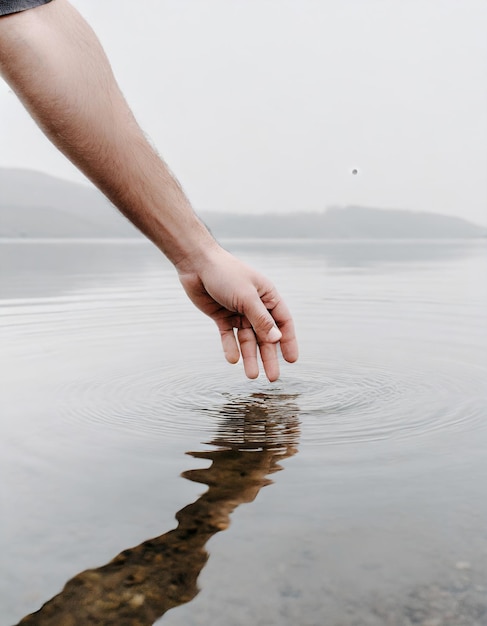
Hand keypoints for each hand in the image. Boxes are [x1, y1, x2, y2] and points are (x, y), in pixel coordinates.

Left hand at [177, 246, 297, 381]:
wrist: (197, 264)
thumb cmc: (226, 274)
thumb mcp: (246, 297)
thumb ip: (261, 319)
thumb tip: (276, 340)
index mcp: (268, 297)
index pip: (283, 322)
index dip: (288, 341)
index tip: (291, 360)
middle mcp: (255, 306)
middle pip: (265, 336)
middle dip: (268, 357)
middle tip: (272, 378)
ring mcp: (238, 312)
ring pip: (247, 339)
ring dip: (250, 357)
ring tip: (251, 376)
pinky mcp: (222, 317)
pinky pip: (229, 336)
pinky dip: (231, 348)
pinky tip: (233, 360)